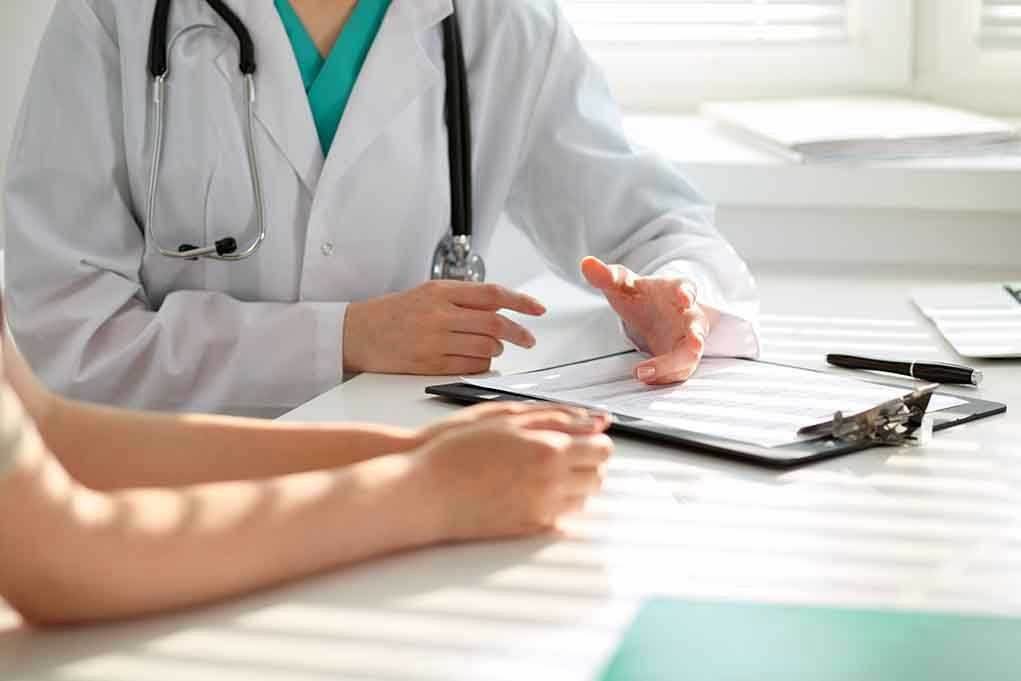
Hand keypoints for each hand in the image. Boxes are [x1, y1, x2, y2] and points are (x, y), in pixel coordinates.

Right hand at [344, 281, 545, 374]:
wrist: (356, 333)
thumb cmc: (394, 314)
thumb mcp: (428, 294)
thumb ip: (463, 299)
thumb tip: (502, 306)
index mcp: (440, 291)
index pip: (492, 294)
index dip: (521, 301)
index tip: (538, 309)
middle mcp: (439, 314)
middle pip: (494, 323)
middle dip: (518, 333)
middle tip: (528, 340)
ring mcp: (434, 340)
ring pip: (485, 347)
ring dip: (496, 350)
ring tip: (492, 348)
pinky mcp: (428, 363)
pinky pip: (469, 365)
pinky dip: (481, 364)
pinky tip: (478, 360)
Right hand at [413, 409, 613, 540]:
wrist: (427, 492)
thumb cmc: (458, 450)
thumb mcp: (507, 419)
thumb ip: (557, 418)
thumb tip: (596, 421)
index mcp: (549, 449)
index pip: (601, 449)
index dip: (596, 442)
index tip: (585, 439)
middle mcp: (552, 481)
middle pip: (598, 476)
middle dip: (590, 464)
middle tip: (568, 455)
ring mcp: (542, 508)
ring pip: (583, 499)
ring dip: (576, 485)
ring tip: (547, 472)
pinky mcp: (530, 528)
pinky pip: (562, 518)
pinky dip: (558, 504)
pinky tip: (534, 492)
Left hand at [581, 256, 719, 384]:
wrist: (651, 311)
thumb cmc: (641, 295)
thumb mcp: (622, 284)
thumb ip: (607, 276)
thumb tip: (586, 263)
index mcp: (676, 290)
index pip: (687, 288)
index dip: (687, 293)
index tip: (685, 298)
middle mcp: (689, 315)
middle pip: (697, 327)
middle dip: (696, 336)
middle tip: (695, 342)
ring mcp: (688, 338)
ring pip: (690, 355)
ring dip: (671, 366)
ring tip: (645, 372)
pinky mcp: (681, 358)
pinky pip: (678, 371)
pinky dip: (663, 376)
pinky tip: (644, 378)